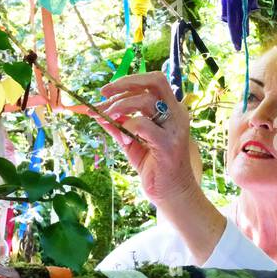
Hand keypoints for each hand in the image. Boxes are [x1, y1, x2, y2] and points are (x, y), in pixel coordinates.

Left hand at [95, 71, 198, 205]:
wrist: (173, 196)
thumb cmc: (156, 169)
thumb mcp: (133, 144)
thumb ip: (119, 127)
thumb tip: (99, 113)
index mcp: (171, 111)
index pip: (153, 82)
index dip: (129, 81)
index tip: (105, 92)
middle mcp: (177, 115)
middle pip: (155, 81)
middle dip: (125, 83)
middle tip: (103, 94)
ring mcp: (175, 129)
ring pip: (145, 100)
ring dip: (119, 106)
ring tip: (105, 116)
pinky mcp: (168, 145)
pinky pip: (143, 125)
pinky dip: (128, 126)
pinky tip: (124, 139)